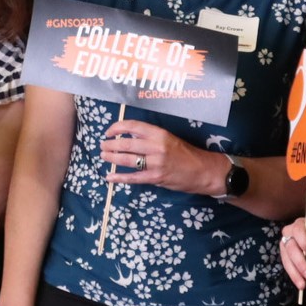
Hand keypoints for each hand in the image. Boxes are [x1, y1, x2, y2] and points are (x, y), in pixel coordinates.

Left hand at [100, 119, 224, 195]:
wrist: (203, 171)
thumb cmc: (187, 153)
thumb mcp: (169, 139)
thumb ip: (150, 137)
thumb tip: (128, 137)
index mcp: (160, 134)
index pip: (132, 127)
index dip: (117, 128)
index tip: (109, 131)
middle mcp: (156, 147)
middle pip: (126, 144)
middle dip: (110, 145)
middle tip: (102, 145)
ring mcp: (155, 163)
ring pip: (127, 160)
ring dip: (112, 158)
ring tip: (103, 156)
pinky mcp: (156, 178)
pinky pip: (133, 178)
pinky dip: (119, 177)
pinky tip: (109, 177)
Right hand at [279, 216, 305, 289]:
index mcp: (298, 225)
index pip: (298, 231)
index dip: (304, 241)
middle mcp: (287, 234)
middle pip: (291, 248)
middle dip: (300, 263)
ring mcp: (285, 245)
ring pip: (286, 259)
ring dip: (295, 273)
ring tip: (302, 285)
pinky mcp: (285, 255)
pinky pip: (287, 266)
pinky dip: (294, 275)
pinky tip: (300, 284)